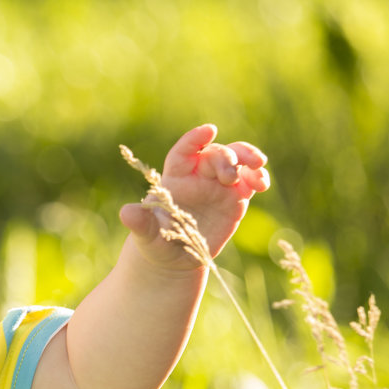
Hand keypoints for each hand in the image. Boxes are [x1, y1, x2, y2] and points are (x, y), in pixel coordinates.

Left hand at [119, 123, 269, 269]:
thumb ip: (140, 223)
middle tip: (230, 173)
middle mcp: (199, 176)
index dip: (195, 139)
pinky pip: (250, 182)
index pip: (184, 151)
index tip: (208, 130)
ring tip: (258, 170)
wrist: (175, 258)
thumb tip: (126, 213)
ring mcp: (219, 185)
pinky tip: (262, 183)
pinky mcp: (235, 199)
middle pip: (215, 154)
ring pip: (237, 161)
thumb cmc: (156, 242)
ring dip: (248, 159)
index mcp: (175, 178)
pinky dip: (258, 178)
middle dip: (226, 157)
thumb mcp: (146, 235)